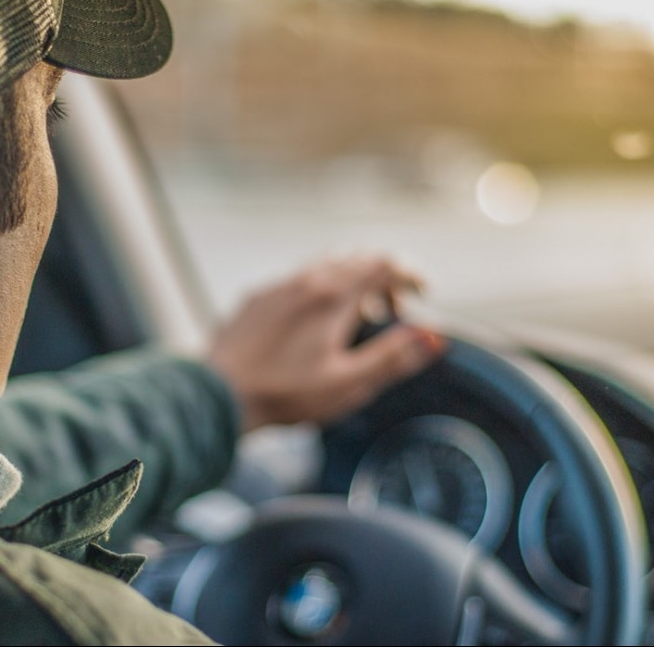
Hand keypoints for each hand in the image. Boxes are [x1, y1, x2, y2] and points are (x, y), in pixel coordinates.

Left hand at [207, 256, 445, 432]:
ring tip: (355, 319)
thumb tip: (434, 336)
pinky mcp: (255, 298)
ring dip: (350, 282)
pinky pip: (296, 279)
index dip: (410, 273)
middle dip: (382, 278)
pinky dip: (320, 289)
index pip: (384, 262)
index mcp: (333, 295)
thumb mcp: (350, 383)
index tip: (423, 293)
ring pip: (324, 264)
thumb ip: (394, 357)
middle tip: (390, 312)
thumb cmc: (285, 393)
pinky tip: (313, 324)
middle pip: (356, 257)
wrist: (219, 395)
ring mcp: (277, 286)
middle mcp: (305, 279)